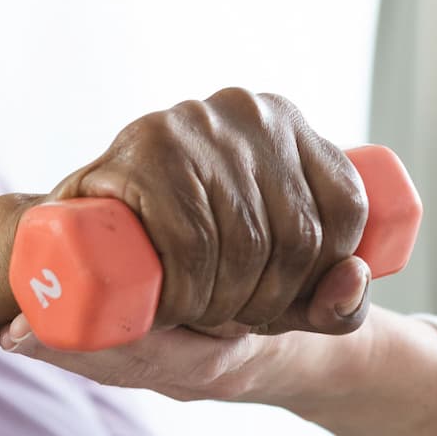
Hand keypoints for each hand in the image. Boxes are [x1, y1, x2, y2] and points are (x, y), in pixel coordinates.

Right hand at [39, 88, 373, 338]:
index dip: (323, 276)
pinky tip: (176, 308)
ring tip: (200, 317)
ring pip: (246, 241)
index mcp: (291, 124)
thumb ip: (334, 300)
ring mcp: (197, 122)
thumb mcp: (274, 284)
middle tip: (232, 324)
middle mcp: (251, 111)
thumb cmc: (190, 262)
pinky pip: (192, 239)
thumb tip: (357, 278)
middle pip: (298, 233)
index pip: (346, 208)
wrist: (79, 244)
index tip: (281, 307)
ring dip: (224, 304)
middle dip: (269, 302)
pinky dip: (190, 292)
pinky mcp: (146, 147)